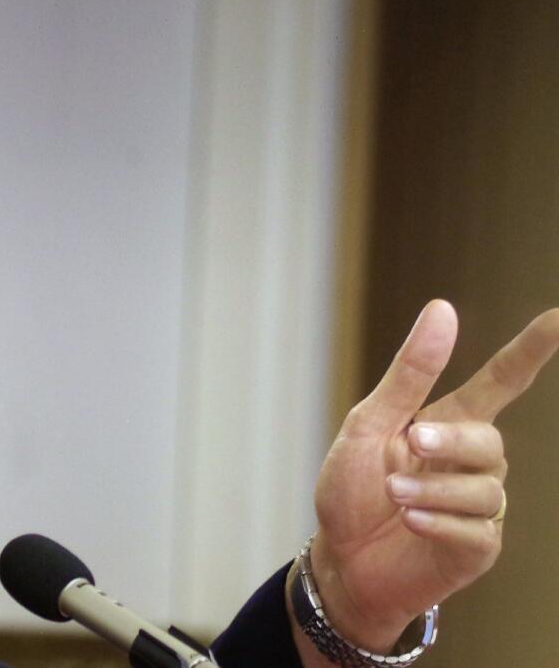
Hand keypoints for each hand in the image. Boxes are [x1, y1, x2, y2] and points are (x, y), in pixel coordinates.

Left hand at [301, 300, 558, 655]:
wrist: (338, 561)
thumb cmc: (350, 491)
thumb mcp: (367, 426)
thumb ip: (407, 375)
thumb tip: (443, 309)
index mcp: (445, 424)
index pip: (501, 382)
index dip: (531, 351)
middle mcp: (470, 463)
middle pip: (490, 440)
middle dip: (452, 441)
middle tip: (412, 443)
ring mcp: (479, 507)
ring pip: (485, 488)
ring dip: (433, 489)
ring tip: (394, 493)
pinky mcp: (477, 547)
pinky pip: (477, 529)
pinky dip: (438, 521)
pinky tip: (410, 522)